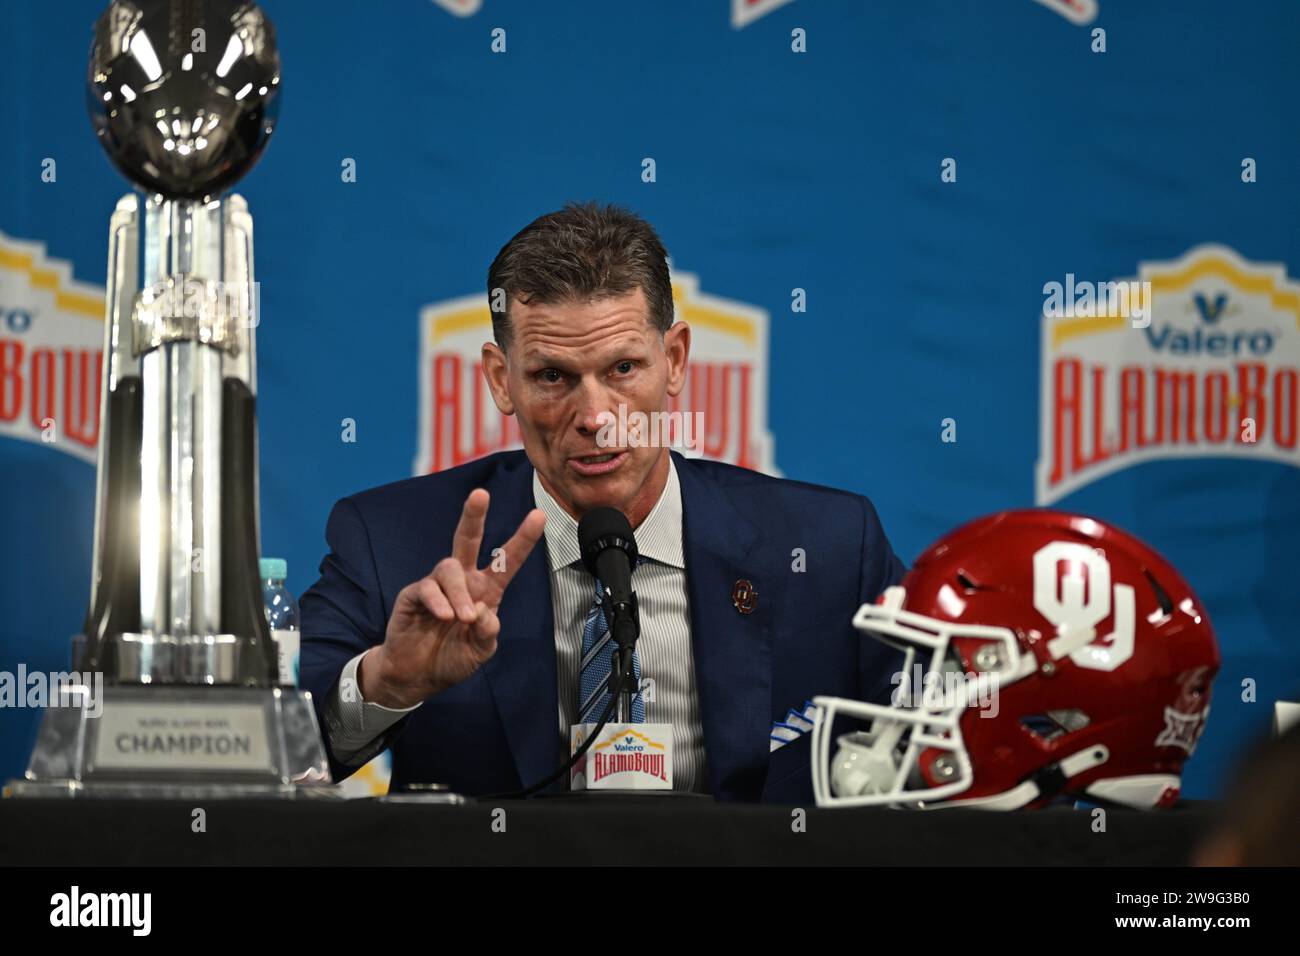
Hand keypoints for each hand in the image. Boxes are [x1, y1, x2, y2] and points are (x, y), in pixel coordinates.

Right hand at [360, 489, 545, 708]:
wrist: (417, 676)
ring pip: (449, 568)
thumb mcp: (481, 651)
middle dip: (473, 516)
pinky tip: (444, 616)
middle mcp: (463, 581)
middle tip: (480, 494)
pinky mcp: (414, 595)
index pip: (507, 560)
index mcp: (486, 590)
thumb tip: (485, 610)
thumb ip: (488, 632)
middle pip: (467, 540)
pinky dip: (438, 602)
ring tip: (462, 618)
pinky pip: (426, 587)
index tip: (539, 516)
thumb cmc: (452, 658)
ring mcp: (437, 586)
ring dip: (458, 592)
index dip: (523, 539)